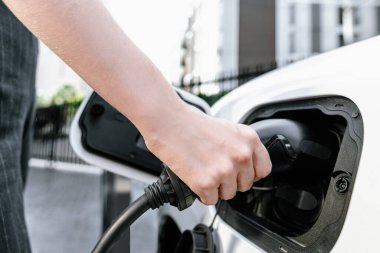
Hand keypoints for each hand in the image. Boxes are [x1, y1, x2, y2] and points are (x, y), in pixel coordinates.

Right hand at [145, 105, 271, 204]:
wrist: (168, 122)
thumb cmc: (192, 123)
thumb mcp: (228, 129)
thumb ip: (242, 148)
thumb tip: (246, 168)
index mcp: (249, 140)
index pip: (263, 170)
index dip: (249, 174)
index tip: (239, 173)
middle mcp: (241, 156)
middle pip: (245, 185)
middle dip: (229, 181)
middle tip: (213, 168)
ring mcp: (225, 170)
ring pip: (228, 194)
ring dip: (215, 188)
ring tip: (202, 170)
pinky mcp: (207, 182)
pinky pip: (210, 200)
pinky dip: (201, 193)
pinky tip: (194, 176)